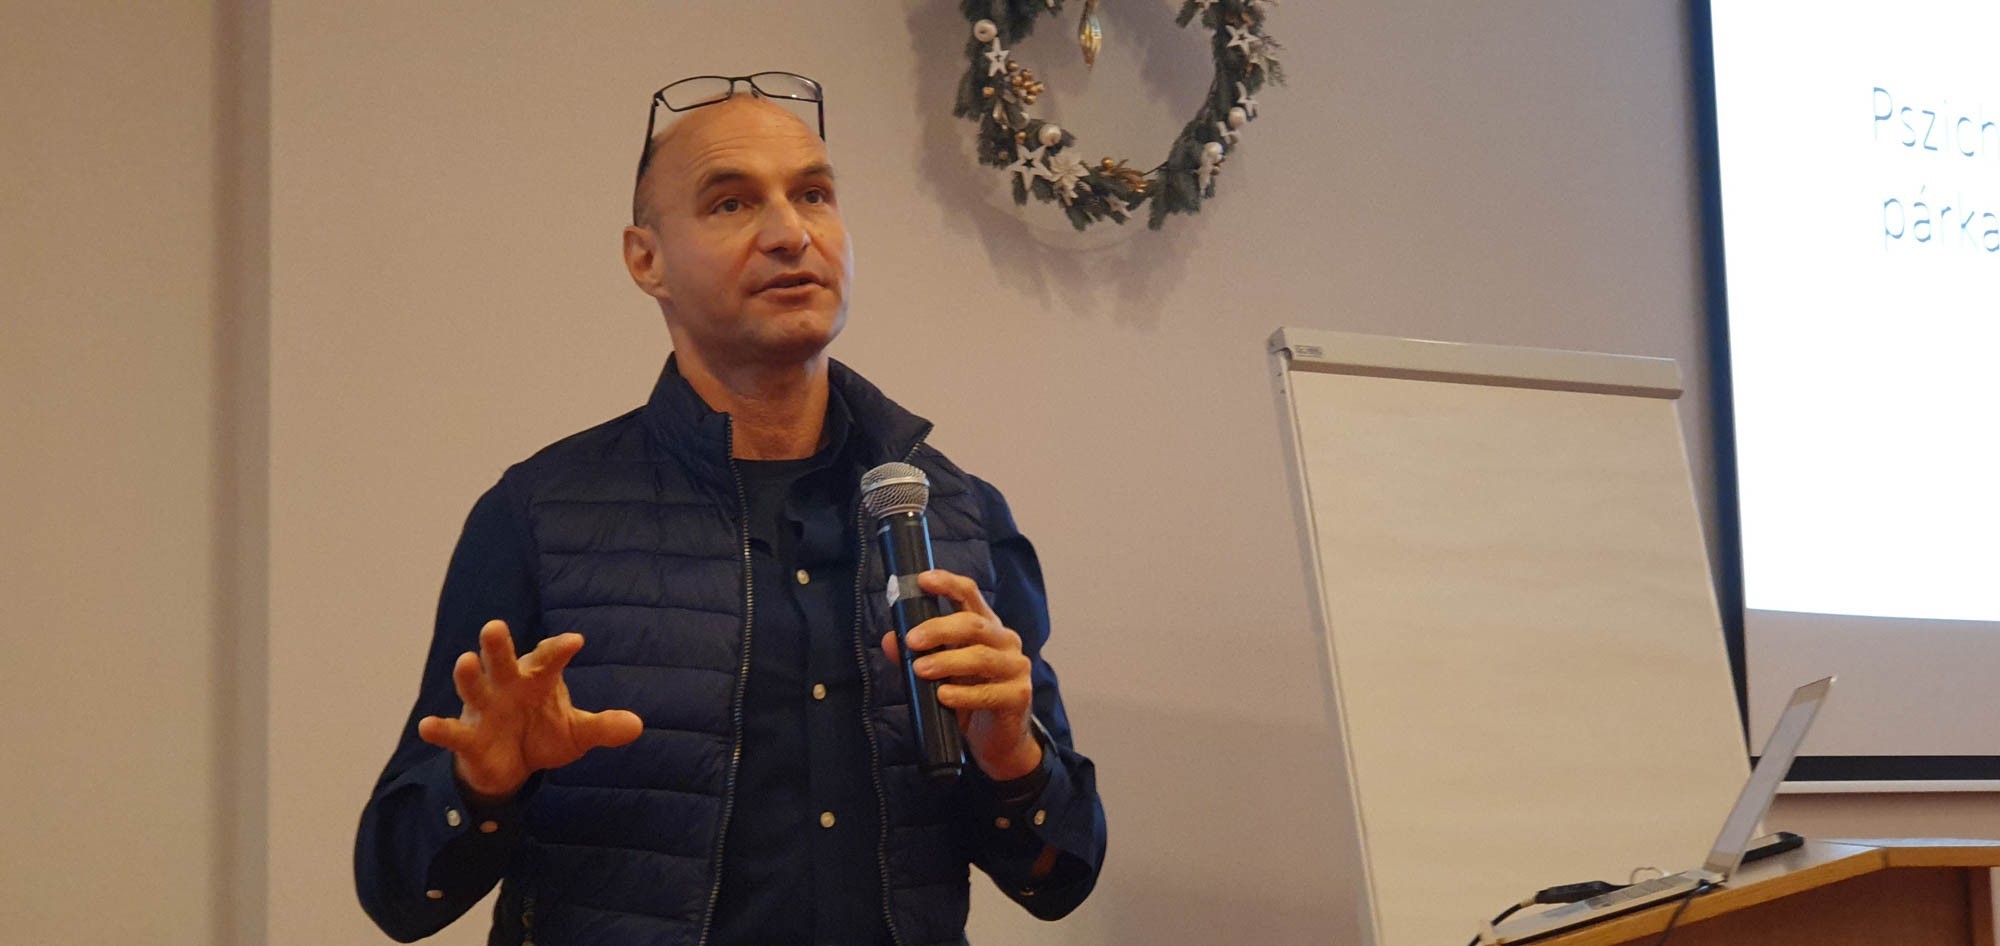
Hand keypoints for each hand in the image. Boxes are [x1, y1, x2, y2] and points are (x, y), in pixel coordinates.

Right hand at [417, 620, 643, 804]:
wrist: (511, 766)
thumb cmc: (543, 735)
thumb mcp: (577, 734)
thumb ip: (603, 727)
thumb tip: (637, 726)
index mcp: (537, 679)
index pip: (548, 658)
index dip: (558, 649)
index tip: (575, 642)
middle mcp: (507, 686)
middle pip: (502, 661)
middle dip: (498, 645)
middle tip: (495, 626)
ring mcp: (485, 710)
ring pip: (474, 688)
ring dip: (468, 676)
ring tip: (465, 660)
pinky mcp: (468, 737)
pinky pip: (452, 732)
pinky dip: (439, 729)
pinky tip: (427, 726)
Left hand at [880, 570, 1041, 781]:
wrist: (998, 740)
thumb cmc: (969, 698)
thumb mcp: (941, 673)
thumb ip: (917, 655)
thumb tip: (890, 640)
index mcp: (987, 627)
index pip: (971, 595)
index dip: (948, 584)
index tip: (923, 580)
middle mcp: (1005, 641)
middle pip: (974, 624)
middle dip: (939, 629)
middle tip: (912, 640)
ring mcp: (1016, 668)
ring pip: (981, 657)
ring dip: (948, 661)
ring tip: (921, 669)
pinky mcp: (1018, 696)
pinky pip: (989, 692)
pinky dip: (963, 694)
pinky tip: (944, 696)